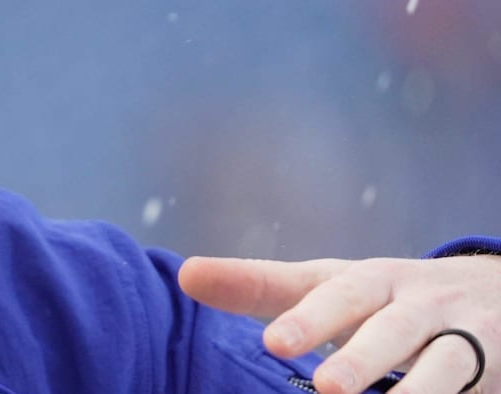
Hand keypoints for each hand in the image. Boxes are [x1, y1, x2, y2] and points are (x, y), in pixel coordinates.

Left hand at [180, 255, 499, 393]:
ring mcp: (457, 333)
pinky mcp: (489, 364)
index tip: (262, 334)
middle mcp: (411, 301)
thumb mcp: (328, 286)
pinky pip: (465, 386)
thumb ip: (261, 285)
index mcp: (366, 280)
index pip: (326, 289)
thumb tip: (186, 275)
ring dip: (410, 389)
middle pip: (382, 322)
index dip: (296, 310)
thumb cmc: (386, 297)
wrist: (493, 296)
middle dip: (351, 347)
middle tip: (314, 376)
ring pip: (440, 361)